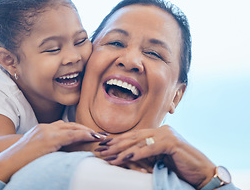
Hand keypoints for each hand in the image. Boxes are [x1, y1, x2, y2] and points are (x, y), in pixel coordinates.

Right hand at [0, 120, 104, 182]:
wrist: (7, 162)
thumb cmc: (20, 160)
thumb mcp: (36, 150)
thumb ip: (47, 147)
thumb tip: (58, 152)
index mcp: (42, 129)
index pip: (64, 126)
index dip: (78, 129)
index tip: (89, 133)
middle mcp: (45, 127)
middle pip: (70, 124)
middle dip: (86, 129)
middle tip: (99, 134)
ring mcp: (47, 131)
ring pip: (73, 128)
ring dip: (88, 131)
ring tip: (99, 136)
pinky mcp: (49, 139)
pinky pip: (71, 135)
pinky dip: (84, 135)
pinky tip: (93, 137)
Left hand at [95, 125, 214, 188]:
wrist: (203, 173)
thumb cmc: (181, 167)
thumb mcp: (160, 159)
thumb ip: (146, 154)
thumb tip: (127, 156)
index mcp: (158, 132)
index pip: (134, 135)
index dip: (117, 139)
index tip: (103, 143)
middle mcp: (161, 130)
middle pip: (133, 137)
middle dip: (115, 144)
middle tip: (100, 149)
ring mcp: (167, 135)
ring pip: (139, 142)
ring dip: (121, 150)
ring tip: (108, 156)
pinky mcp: (172, 143)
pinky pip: (150, 148)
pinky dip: (137, 153)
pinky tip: (125, 157)